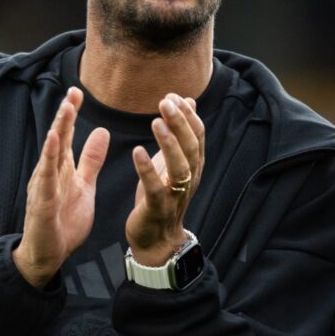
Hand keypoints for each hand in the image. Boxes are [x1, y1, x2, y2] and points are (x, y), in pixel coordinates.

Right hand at [14, 88, 109, 287]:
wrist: (48, 254)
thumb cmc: (64, 220)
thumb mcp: (84, 184)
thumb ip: (90, 159)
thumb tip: (100, 131)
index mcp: (62, 168)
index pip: (66, 136)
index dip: (71, 114)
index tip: (78, 92)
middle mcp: (50, 173)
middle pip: (57, 139)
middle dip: (65, 115)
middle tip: (73, 92)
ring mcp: (44, 187)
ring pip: (51, 154)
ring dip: (57, 131)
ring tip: (65, 109)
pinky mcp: (42, 203)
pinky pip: (46, 179)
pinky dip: (49, 160)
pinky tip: (52, 143)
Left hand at [125, 94, 204, 265]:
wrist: (157, 239)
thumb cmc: (162, 196)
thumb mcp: (173, 161)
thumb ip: (181, 134)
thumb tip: (189, 102)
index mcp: (193, 165)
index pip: (197, 135)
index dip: (188, 115)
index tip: (173, 96)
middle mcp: (189, 178)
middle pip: (190, 147)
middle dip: (180, 122)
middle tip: (165, 102)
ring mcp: (176, 193)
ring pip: (179, 165)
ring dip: (169, 142)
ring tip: (155, 121)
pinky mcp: (158, 207)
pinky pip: (155, 187)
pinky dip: (146, 169)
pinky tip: (137, 151)